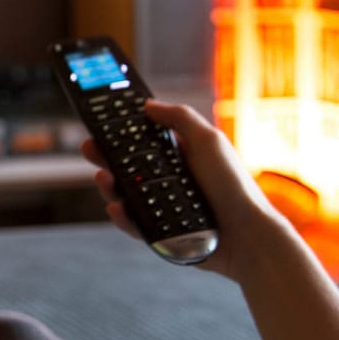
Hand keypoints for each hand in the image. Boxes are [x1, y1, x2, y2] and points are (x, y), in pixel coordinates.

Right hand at [83, 100, 296, 280]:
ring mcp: (161, 207)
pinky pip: (133, 223)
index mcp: (177, 157)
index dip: (119, 133)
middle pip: (125, 167)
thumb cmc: (233, 186)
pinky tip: (117, 208)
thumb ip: (180, 117)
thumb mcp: (209, 140)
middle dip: (104, 156)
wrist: (248, 235)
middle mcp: (166, 181)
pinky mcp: (159, 233)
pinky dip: (122, 216)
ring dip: (108, 185)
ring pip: (124, 194)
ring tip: (104, 178)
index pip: (141, 141)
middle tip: (90, 147)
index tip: (100, 124)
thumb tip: (148, 104)